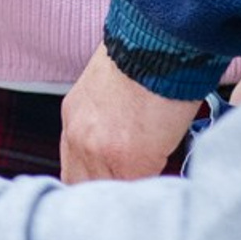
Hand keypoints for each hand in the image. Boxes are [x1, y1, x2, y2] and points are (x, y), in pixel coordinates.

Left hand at [60, 43, 201, 182]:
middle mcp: (79, 136)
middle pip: (83, 185)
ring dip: (131, 193)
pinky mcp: (129, 160)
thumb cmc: (145, 58)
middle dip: (107, 193)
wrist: (156, 41)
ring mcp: (100, 151)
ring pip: (111, 190)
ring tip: (151, 192)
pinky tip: (166, 181)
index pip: (74, 167)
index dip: (94, 181)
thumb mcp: (110, 91)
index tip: (111, 188)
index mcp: (75, 119)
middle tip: (129, 198)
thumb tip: (128, 142)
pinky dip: (152, 188)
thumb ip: (108, 122)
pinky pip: (138, 188)